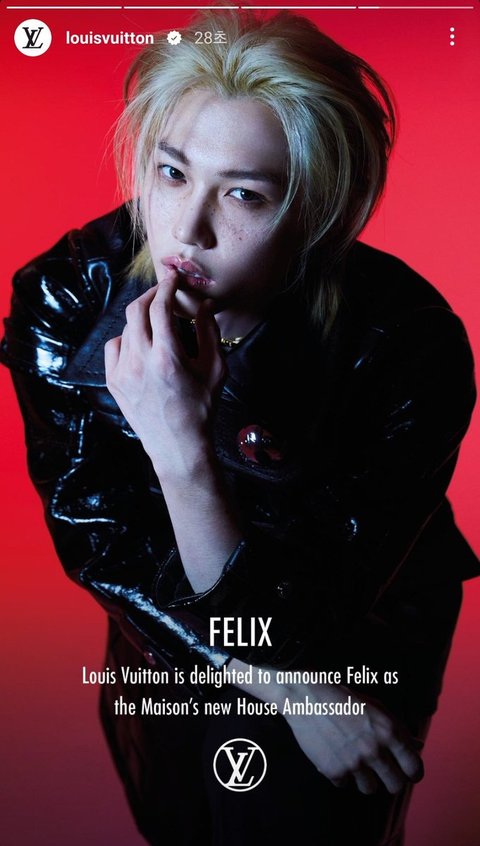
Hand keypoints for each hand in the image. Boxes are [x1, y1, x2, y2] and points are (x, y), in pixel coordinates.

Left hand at [104, 268, 224, 480]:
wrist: (178, 446)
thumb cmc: (201, 410)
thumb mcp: (215, 370)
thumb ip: (209, 332)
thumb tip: (204, 305)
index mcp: (167, 357)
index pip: (160, 306)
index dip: (166, 286)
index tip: (173, 278)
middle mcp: (141, 362)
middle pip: (136, 309)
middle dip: (150, 294)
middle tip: (163, 292)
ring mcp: (123, 372)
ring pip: (126, 328)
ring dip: (141, 318)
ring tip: (157, 323)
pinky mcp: (113, 382)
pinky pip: (114, 347)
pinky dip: (127, 339)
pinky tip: (141, 346)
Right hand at [282, 682, 422, 794]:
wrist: (307, 697)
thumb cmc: (344, 698)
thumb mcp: (377, 708)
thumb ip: (398, 729)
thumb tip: (417, 746)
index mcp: (389, 732)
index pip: (414, 768)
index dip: (412, 772)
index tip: (406, 772)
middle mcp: (374, 750)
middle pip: (395, 785)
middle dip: (390, 780)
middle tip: (382, 771)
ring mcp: (353, 763)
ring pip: (370, 789)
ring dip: (365, 779)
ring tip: (356, 762)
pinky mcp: (333, 770)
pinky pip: (345, 785)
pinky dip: (341, 775)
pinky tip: (336, 757)